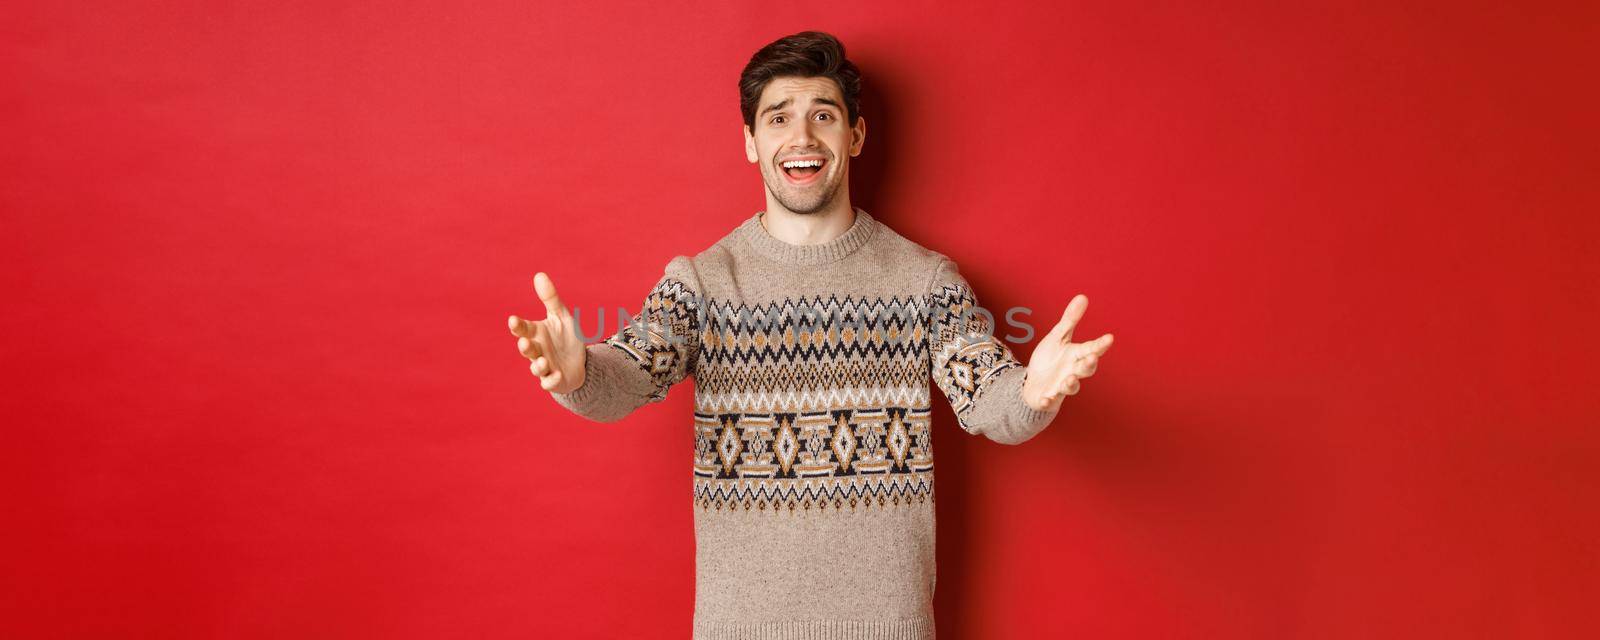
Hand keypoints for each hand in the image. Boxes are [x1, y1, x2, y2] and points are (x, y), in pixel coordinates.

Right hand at [508, 272, 586, 393]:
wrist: (579, 362)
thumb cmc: (565, 338)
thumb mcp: (561, 316)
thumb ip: (550, 298)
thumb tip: (539, 274)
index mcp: (536, 333)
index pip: (523, 329)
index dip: (517, 325)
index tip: (513, 320)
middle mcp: (537, 350)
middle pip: (527, 349)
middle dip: (525, 347)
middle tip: (525, 342)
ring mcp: (544, 367)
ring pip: (536, 368)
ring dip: (538, 365)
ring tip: (544, 361)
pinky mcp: (554, 380)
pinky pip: (549, 382)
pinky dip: (551, 380)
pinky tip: (556, 374)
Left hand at [1021, 294, 1113, 411]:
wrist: (1034, 383)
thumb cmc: (1050, 359)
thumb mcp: (1058, 337)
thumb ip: (1070, 320)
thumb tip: (1083, 296)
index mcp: (1076, 355)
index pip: (1091, 349)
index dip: (1100, 344)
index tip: (1109, 338)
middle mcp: (1073, 371)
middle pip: (1085, 369)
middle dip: (1089, 364)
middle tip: (1091, 358)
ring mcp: (1061, 386)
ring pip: (1071, 387)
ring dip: (1071, 384)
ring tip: (1068, 379)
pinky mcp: (1049, 398)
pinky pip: (1049, 401)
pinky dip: (1047, 401)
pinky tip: (1044, 400)